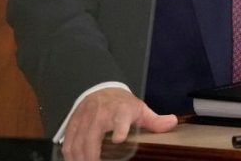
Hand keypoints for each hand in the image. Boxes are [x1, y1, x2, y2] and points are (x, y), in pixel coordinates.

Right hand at [62, 88, 177, 160]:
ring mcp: (85, 118)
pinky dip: (69, 153)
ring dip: (79, 157)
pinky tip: (74, 160)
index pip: (120, 119)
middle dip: (92, 155)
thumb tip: (172, 122)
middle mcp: (101, 114)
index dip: (120, 128)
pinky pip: (68, 140)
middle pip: (92, 136)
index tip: (119, 138)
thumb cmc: (122, 103)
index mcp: (120, 111)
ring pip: (77, 140)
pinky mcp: (73, 122)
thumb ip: (154, 120)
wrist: (102, 87)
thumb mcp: (140, 109)